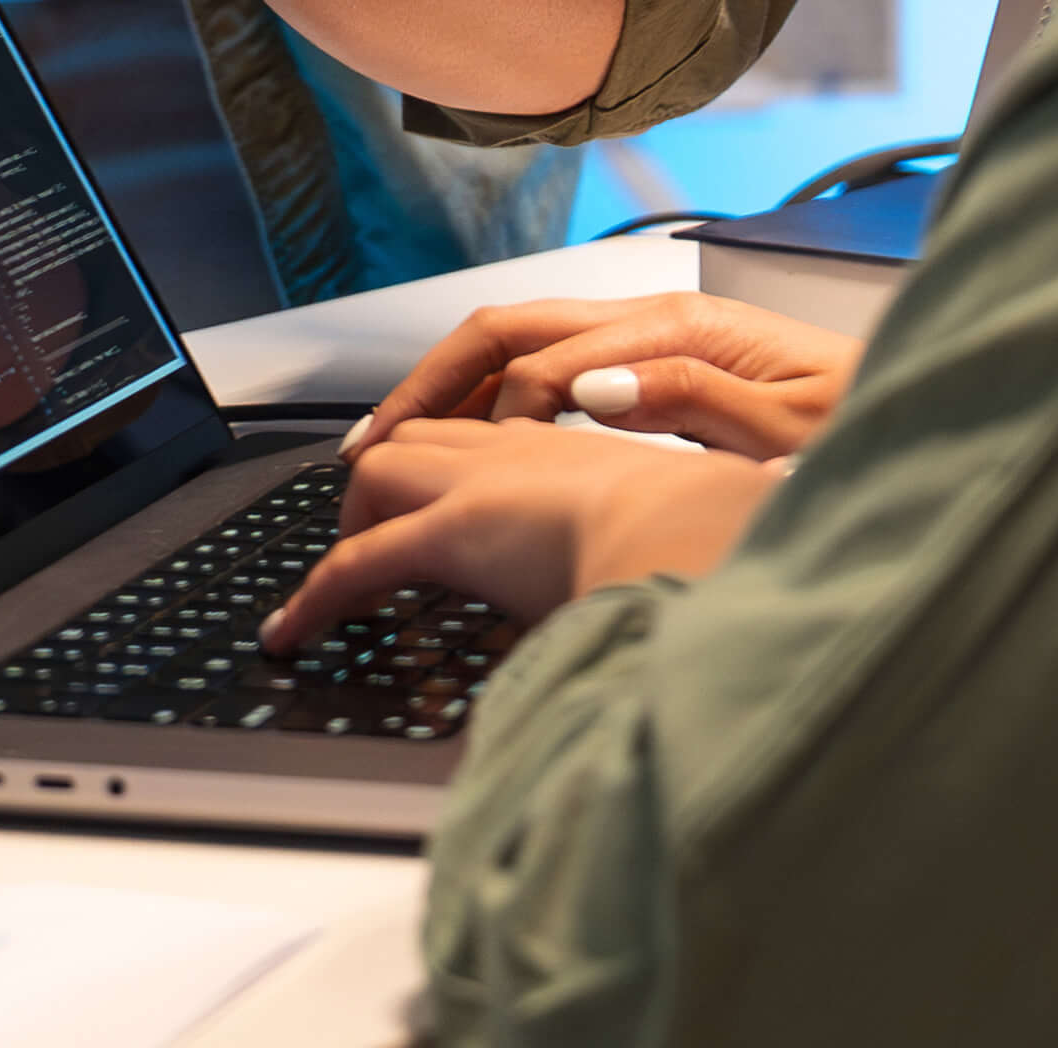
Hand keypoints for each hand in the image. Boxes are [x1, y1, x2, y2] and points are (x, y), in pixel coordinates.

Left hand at [259, 422, 779, 650]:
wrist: (708, 539)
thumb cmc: (728, 535)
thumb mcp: (724, 520)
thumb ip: (720, 514)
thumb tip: (764, 516)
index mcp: (587, 448)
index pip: (503, 427)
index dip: (466, 444)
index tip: (451, 482)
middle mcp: (526, 451)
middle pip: (430, 432)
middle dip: (392, 469)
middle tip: (372, 525)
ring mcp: (482, 483)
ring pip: (385, 470)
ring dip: (354, 517)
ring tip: (334, 577)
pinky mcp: (451, 531)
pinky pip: (357, 562)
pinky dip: (317, 593)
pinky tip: (293, 630)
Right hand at [342, 293, 865, 463]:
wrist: (923, 415)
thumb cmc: (869, 429)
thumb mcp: (795, 430)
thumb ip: (694, 403)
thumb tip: (587, 391)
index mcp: (680, 329)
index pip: (542, 361)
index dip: (479, 419)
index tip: (429, 477)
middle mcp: (655, 318)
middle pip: (507, 330)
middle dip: (427, 386)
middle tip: (365, 454)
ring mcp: (651, 335)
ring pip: (518, 341)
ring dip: (447, 386)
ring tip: (390, 446)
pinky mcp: (657, 362)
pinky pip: (549, 365)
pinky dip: (490, 394)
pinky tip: (466, 438)